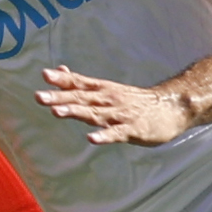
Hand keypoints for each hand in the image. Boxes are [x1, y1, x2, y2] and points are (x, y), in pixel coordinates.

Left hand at [38, 66, 190, 145]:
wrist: (172, 107)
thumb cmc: (135, 100)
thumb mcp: (107, 88)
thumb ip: (81, 84)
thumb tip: (58, 71)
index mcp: (103, 90)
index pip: (79, 83)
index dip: (62, 80)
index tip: (44, 75)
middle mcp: (109, 100)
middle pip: (81, 98)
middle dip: (60, 98)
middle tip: (39, 96)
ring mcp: (120, 115)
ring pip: (95, 114)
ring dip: (75, 113)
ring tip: (56, 113)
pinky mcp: (132, 130)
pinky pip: (116, 134)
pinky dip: (104, 136)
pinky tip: (91, 139)